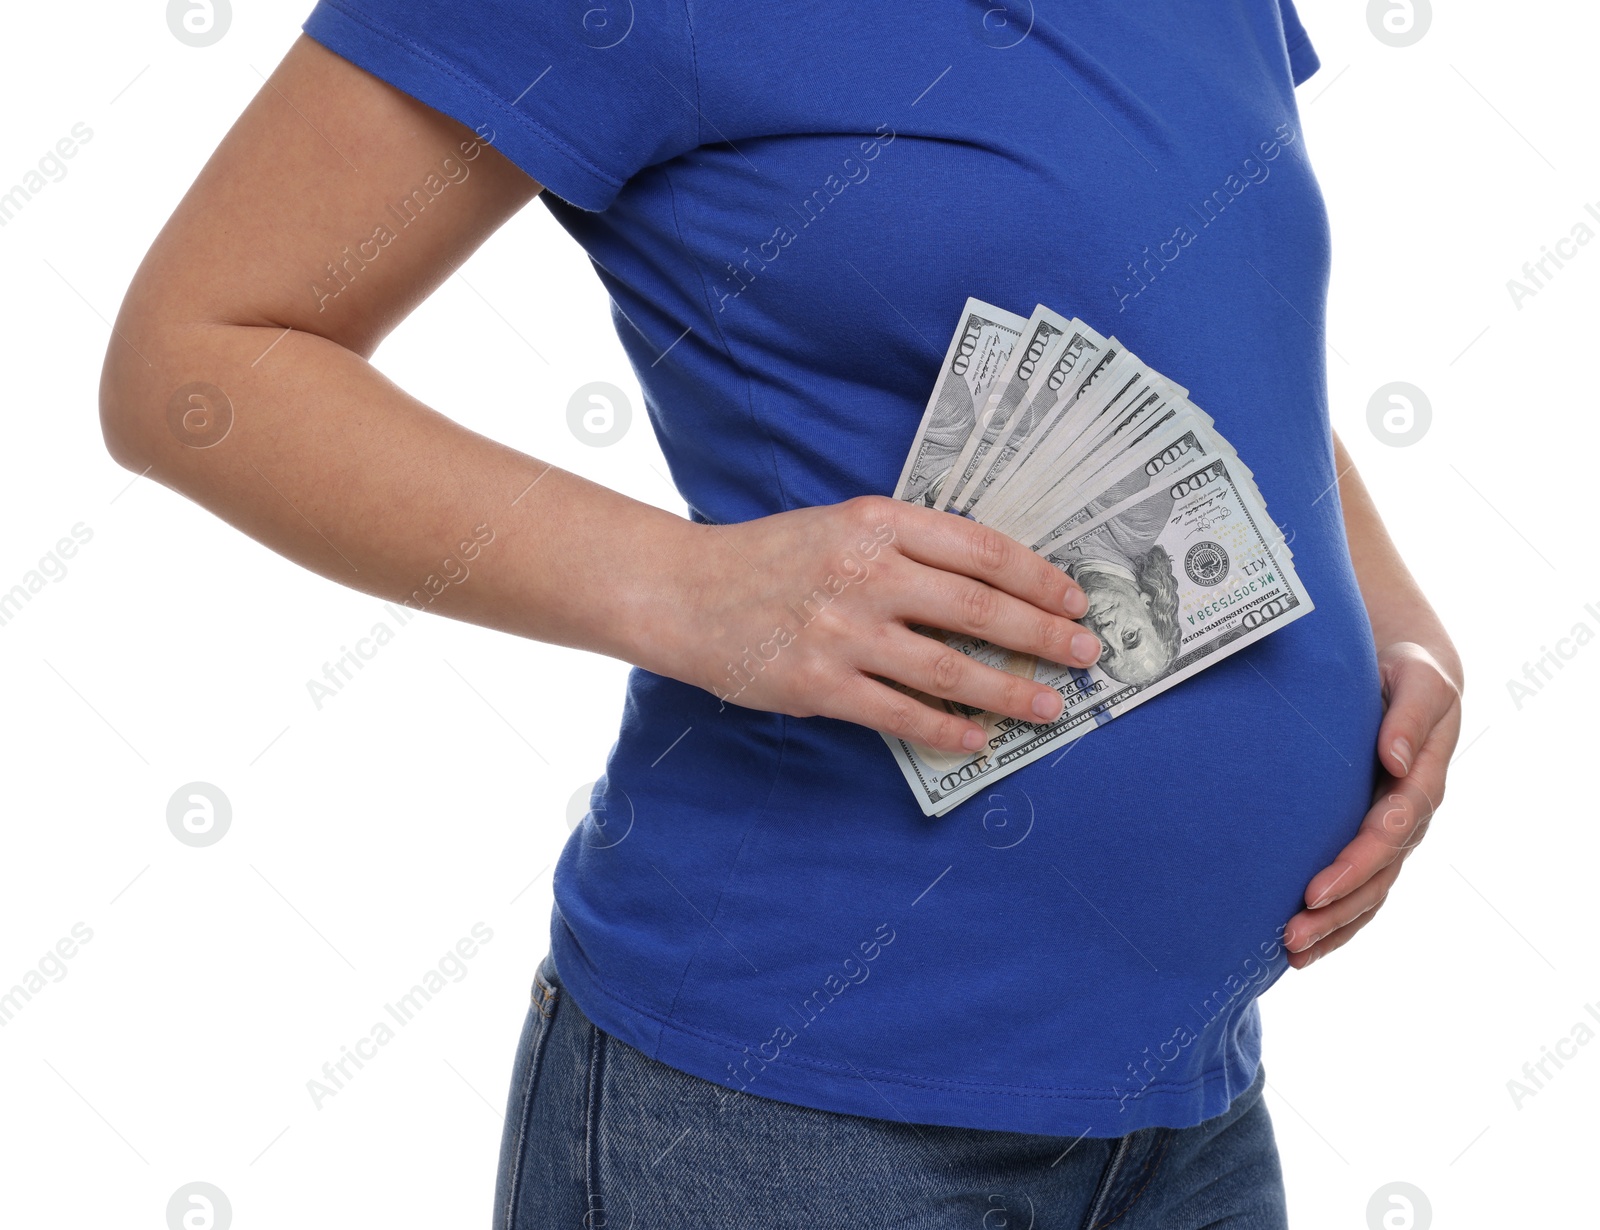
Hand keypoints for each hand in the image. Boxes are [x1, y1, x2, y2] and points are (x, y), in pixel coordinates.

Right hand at [646, 494, 1104, 753]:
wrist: (683, 592)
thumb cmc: (767, 557)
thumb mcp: (839, 524)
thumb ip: (905, 544)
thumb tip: (988, 584)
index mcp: (877, 522)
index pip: (981, 550)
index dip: (1038, 578)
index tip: (1073, 598)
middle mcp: (867, 573)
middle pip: (980, 609)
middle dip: (1044, 635)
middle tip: (1086, 654)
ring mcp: (845, 633)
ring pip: (950, 669)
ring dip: (1011, 691)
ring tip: (1050, 706)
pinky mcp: (821, 685)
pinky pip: (902, 714)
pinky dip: (949, 729)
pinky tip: (979, 738)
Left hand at [1283, 641, 1462, 968]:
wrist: (1405, 674)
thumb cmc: (1406, 671)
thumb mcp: (1419, 680)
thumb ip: (1409, 716)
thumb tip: (1394, 760)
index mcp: (1420, 780)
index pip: (1391, 832)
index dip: (1356, 863)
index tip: (1315, 888)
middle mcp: (1408, 816)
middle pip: (1377, 876)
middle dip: (1337, 910)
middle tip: (1291, 935)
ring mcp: (1390, 832)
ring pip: (1369, 893)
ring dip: (1333, 927)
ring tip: (1291, 952)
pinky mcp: (1368, 836)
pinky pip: (1359, 889)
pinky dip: (1335, 922)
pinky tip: (1300, 949)